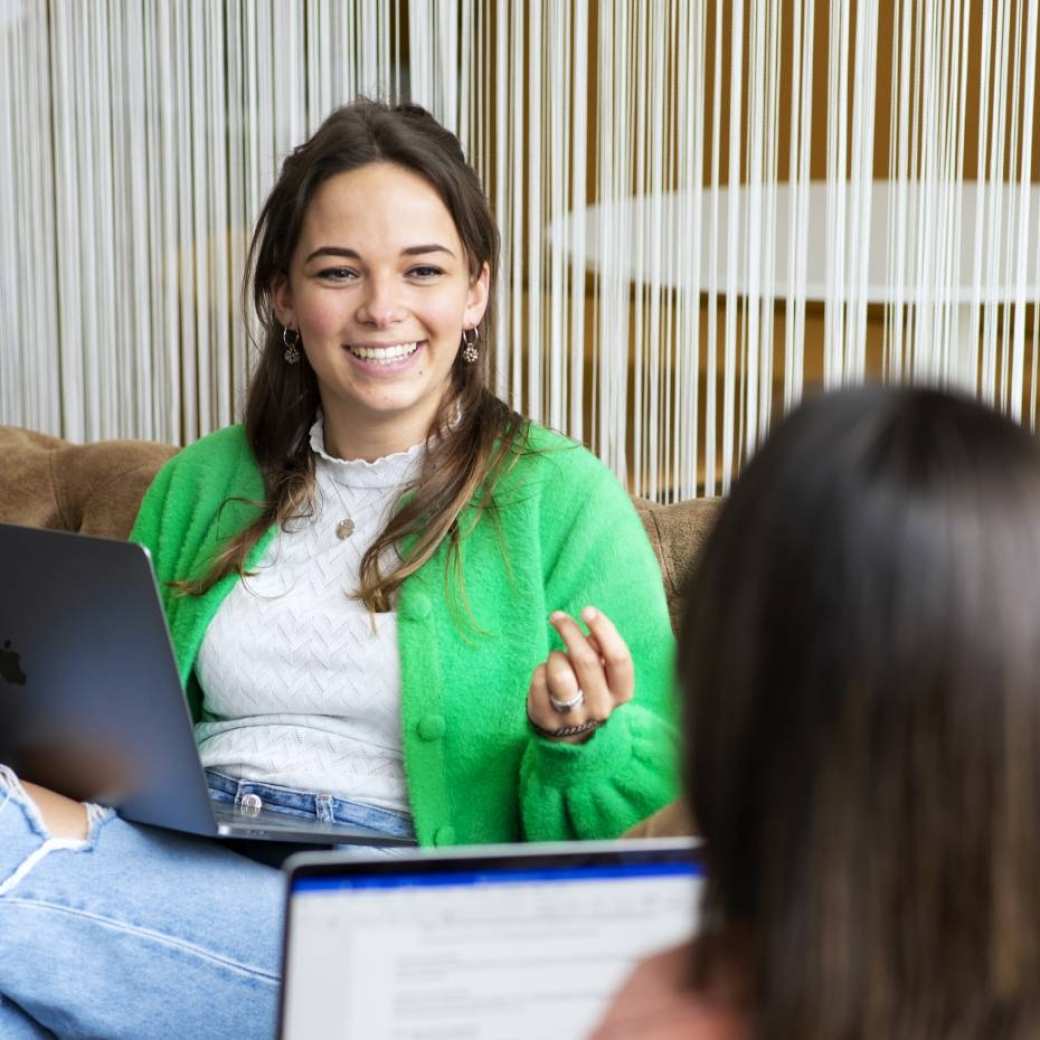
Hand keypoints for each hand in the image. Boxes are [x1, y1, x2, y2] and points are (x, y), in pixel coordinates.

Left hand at [526, 606, 634, 743]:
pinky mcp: (547, 719)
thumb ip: (600, 651)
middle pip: (586, 660)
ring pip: (561, 673)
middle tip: (557, 616)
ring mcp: (573, 717)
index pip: (619, 658)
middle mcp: (601, 708)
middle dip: (569, 631)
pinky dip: (540, 669)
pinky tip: (544, 675)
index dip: (604, 630)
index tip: (587, 610)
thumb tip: (591, 631)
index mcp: (621, 692)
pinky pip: (539, 681)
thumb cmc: (587, 687)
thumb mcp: (603, 673)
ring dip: (555, 656)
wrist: (568, 731)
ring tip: (555, 658)